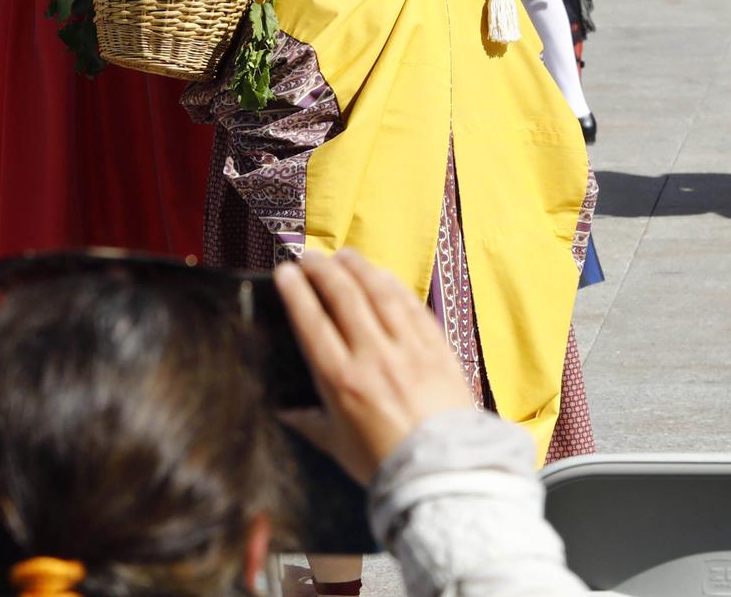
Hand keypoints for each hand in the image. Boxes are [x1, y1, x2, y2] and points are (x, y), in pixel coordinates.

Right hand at [274, 249, 476, 483]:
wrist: (446, 475)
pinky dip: (395, 286)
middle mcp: (373, 357)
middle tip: (309, 257)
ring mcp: (408, 350)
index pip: (312, 322)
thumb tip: (284, 413)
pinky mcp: (438, 349)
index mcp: (342, 381)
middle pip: (344, 297)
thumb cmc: (386, 465)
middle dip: (322, 270)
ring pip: (380, 293)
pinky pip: (413, 307)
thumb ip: (310, 424)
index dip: (296, 291)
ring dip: (359, 268)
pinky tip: (383, 276)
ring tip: (344, 255)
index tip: (285, 271)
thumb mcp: (338, 447)